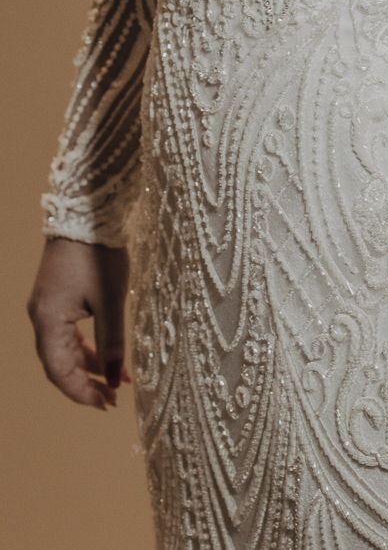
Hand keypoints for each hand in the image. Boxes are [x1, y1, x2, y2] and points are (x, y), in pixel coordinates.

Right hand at [27, 238, 130, 409]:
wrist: (86, 211)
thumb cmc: (99, 253)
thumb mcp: (111, 300)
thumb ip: (111, 342)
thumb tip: (113, 379)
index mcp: (48, 320)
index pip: (59, 371)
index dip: (81, 392)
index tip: (106, 404)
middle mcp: (41, 316)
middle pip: (59, 362)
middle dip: (86, 381)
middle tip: (113, 396)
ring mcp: (46, 304)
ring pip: (64, 347)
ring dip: (88, 363)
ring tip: (118, 376)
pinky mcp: (56, 294)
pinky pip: (67, 330)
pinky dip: (86, 343)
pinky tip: (107, 350)